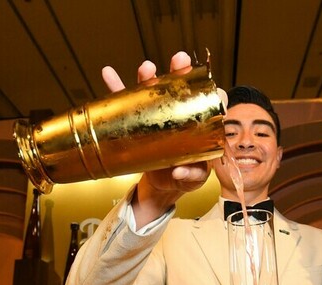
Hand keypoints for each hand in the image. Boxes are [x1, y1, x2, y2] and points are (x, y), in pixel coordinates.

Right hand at [101, 51, 212, 226]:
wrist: (163, 185)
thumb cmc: (185, 177)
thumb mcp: (193, 179)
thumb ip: (191, 176)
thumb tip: (179, 172)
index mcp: (202, 124)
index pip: (212, 101)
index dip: (213, 92)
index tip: (211, 90)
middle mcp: (181, 113)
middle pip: (181, 87)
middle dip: (180, 71)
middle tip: (179, 61)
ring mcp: (158, 115)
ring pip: (153, 90)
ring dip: (148, 76)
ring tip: (146, 67)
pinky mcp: (139, 121)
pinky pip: (125, 102)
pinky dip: (116, 87)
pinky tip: (108, 74)